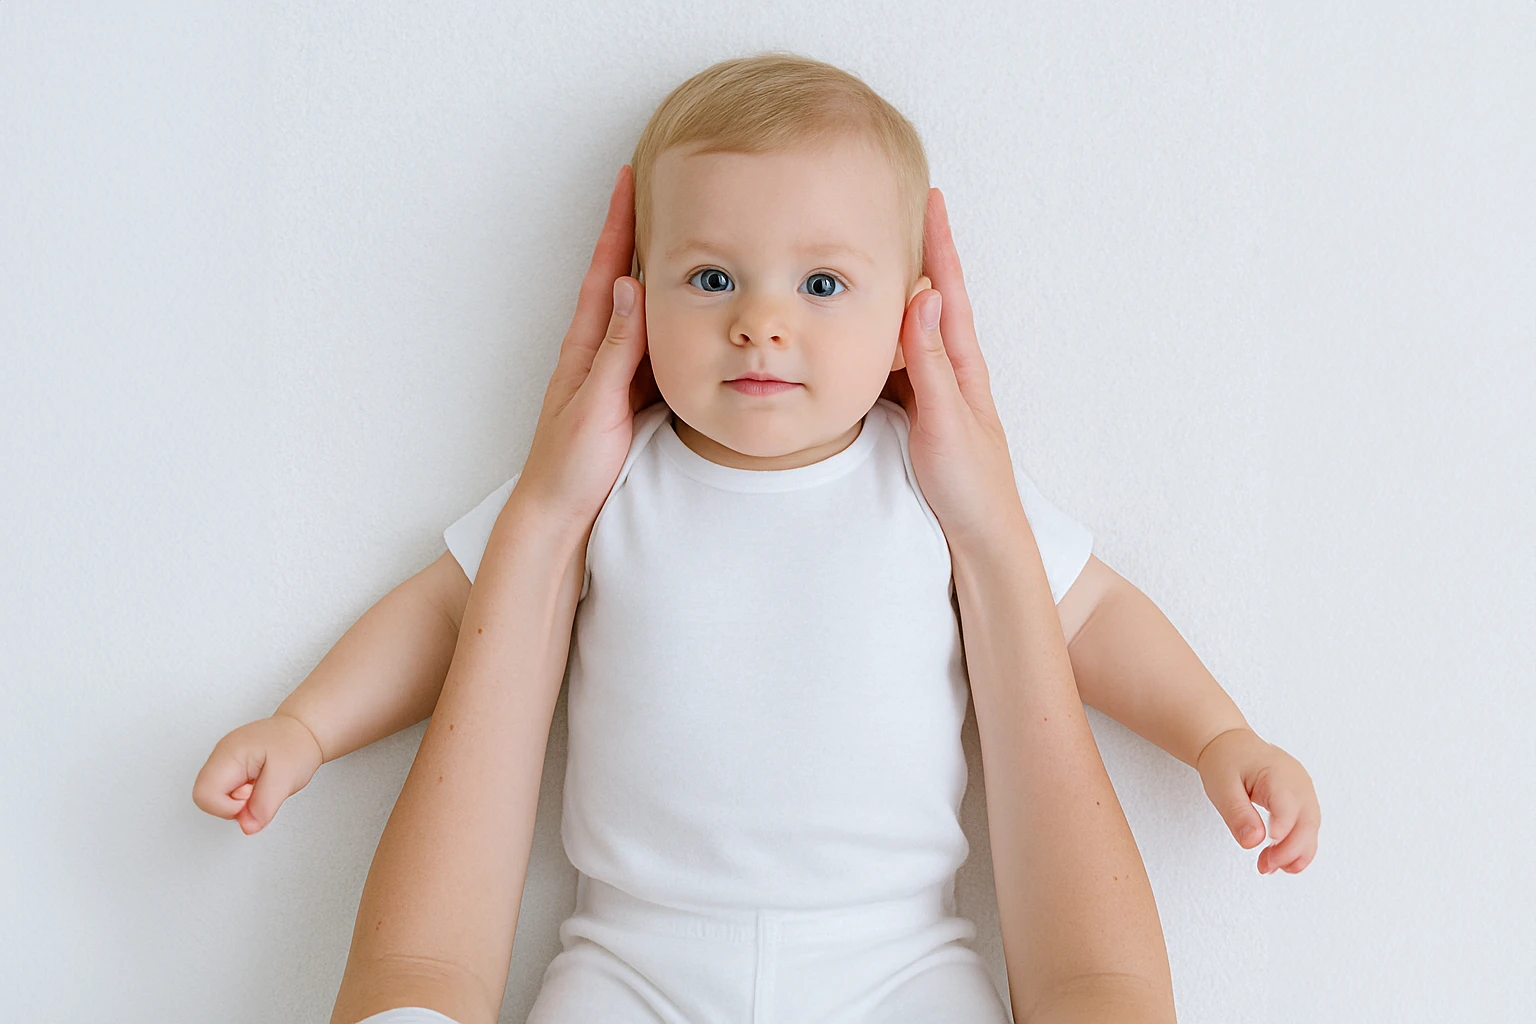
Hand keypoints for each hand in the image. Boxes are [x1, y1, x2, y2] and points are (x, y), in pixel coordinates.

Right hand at [191, 713, 324, 834]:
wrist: (304, 730)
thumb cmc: (296, 744)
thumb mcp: (286, 778)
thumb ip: (264, 806)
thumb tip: (247, 826)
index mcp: (228, 754)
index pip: (203, 796)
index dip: (229, 808)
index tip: (252, 799)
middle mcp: (220, 755)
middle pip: (204, 798)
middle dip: (232, 805)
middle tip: (257, 791)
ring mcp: (223, 760)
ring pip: (214, 797)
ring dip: (238, 800)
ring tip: (259, 784)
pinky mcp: (230, 767)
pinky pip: (226, 792)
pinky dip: (242, 795)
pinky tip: (257, 783)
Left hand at [514, 165, 659, 532]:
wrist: (557, 512)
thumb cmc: (569, 464)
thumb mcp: (596, 404)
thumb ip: (617, 349)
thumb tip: (629, 287)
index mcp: (586, 347)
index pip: (607, 271)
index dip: (618, 224)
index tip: (630, 179)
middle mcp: (600, 353)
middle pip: (626, 280)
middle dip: (641, 234)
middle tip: (664, 191)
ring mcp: (616, 375)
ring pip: (645, 312)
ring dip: (662, 274)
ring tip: (687, 237)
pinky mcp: (631, 398)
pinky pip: (657, 347)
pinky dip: (673, 321)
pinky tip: (690, 313)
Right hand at [880, 188, 1024, 548]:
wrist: (983, 542)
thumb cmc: (971, 488)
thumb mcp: (947, 421)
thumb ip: (931, 363)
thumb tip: (925, 297)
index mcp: (963, 367)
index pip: (948, 291)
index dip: (938, 243)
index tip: (929, 197)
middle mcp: (950, 374)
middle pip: (930, 301)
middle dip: (916, 254)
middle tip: (897, 210)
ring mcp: (935, 395)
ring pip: (910, 333)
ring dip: (895, 294)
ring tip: (874, 257)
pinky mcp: (919, 418)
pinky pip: (896, 365)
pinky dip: (881, 339)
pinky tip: (864, 335)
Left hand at [1197, 727, 1320, 873]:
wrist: (1232, 745)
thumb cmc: (1226, 762)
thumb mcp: (1222, 787)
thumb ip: (1238, 814)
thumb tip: (1254, 842)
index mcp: (1278, 774)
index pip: (1288, 807)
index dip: (1282, 831)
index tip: (1267, 849)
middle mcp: (1299, 783)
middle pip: (1307, 823)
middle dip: (1289, 851)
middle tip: (1264, 866)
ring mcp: (1305, 792)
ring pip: (1312, 829)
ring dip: (1295, 854)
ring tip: (1269, 867)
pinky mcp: (1303, 801)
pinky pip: (1307, 828)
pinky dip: (1297, 847)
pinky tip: (1281, 861)